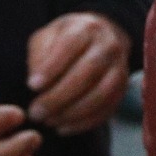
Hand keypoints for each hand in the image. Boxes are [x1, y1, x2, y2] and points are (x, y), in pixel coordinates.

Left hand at [26, 12, 130, 133]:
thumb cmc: (64, 41)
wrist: (100, 39)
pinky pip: (108, 108)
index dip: (52, 68)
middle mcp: (109, 45)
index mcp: (86, 28)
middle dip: (59, 96)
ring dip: (73, 112)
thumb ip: (39, 56)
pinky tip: (63, 127)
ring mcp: (120, 67)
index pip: (70, 46)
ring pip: (102, 93)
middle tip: (36, 112)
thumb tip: (37, 84)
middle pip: (88, 71)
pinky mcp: (123, 88)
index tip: (32, 86)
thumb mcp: (46, 38)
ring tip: (48, 122)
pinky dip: (85, 122)